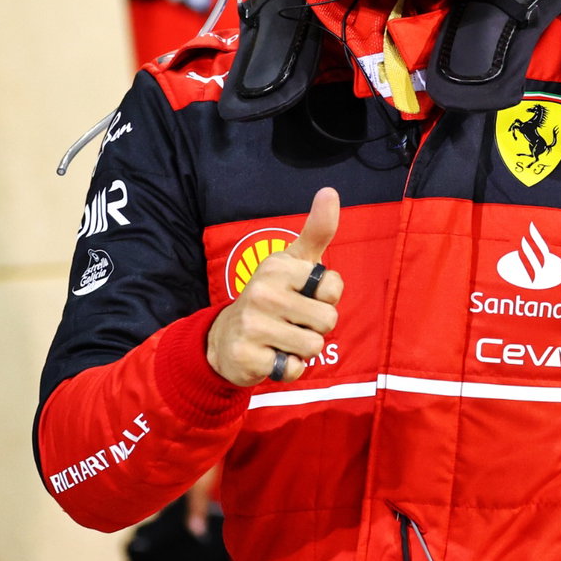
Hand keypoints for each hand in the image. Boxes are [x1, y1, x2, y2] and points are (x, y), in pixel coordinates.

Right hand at [206, 187, 343, 385]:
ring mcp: (251, 325)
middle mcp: (262, 292)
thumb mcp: (295, 261)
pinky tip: (271, 355)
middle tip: (292, 320)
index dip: (326, 298)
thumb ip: (317, 230)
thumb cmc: (274, 294)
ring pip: (313, 346)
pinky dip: (288, 368)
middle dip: (316, 326)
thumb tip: (329, 191)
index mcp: (278, 267)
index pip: (334, 288)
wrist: (226, 338)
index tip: (305, 295)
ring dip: (303, 348)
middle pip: (328, 320)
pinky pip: (293, 369)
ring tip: (282, 337)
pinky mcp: (246, 357)